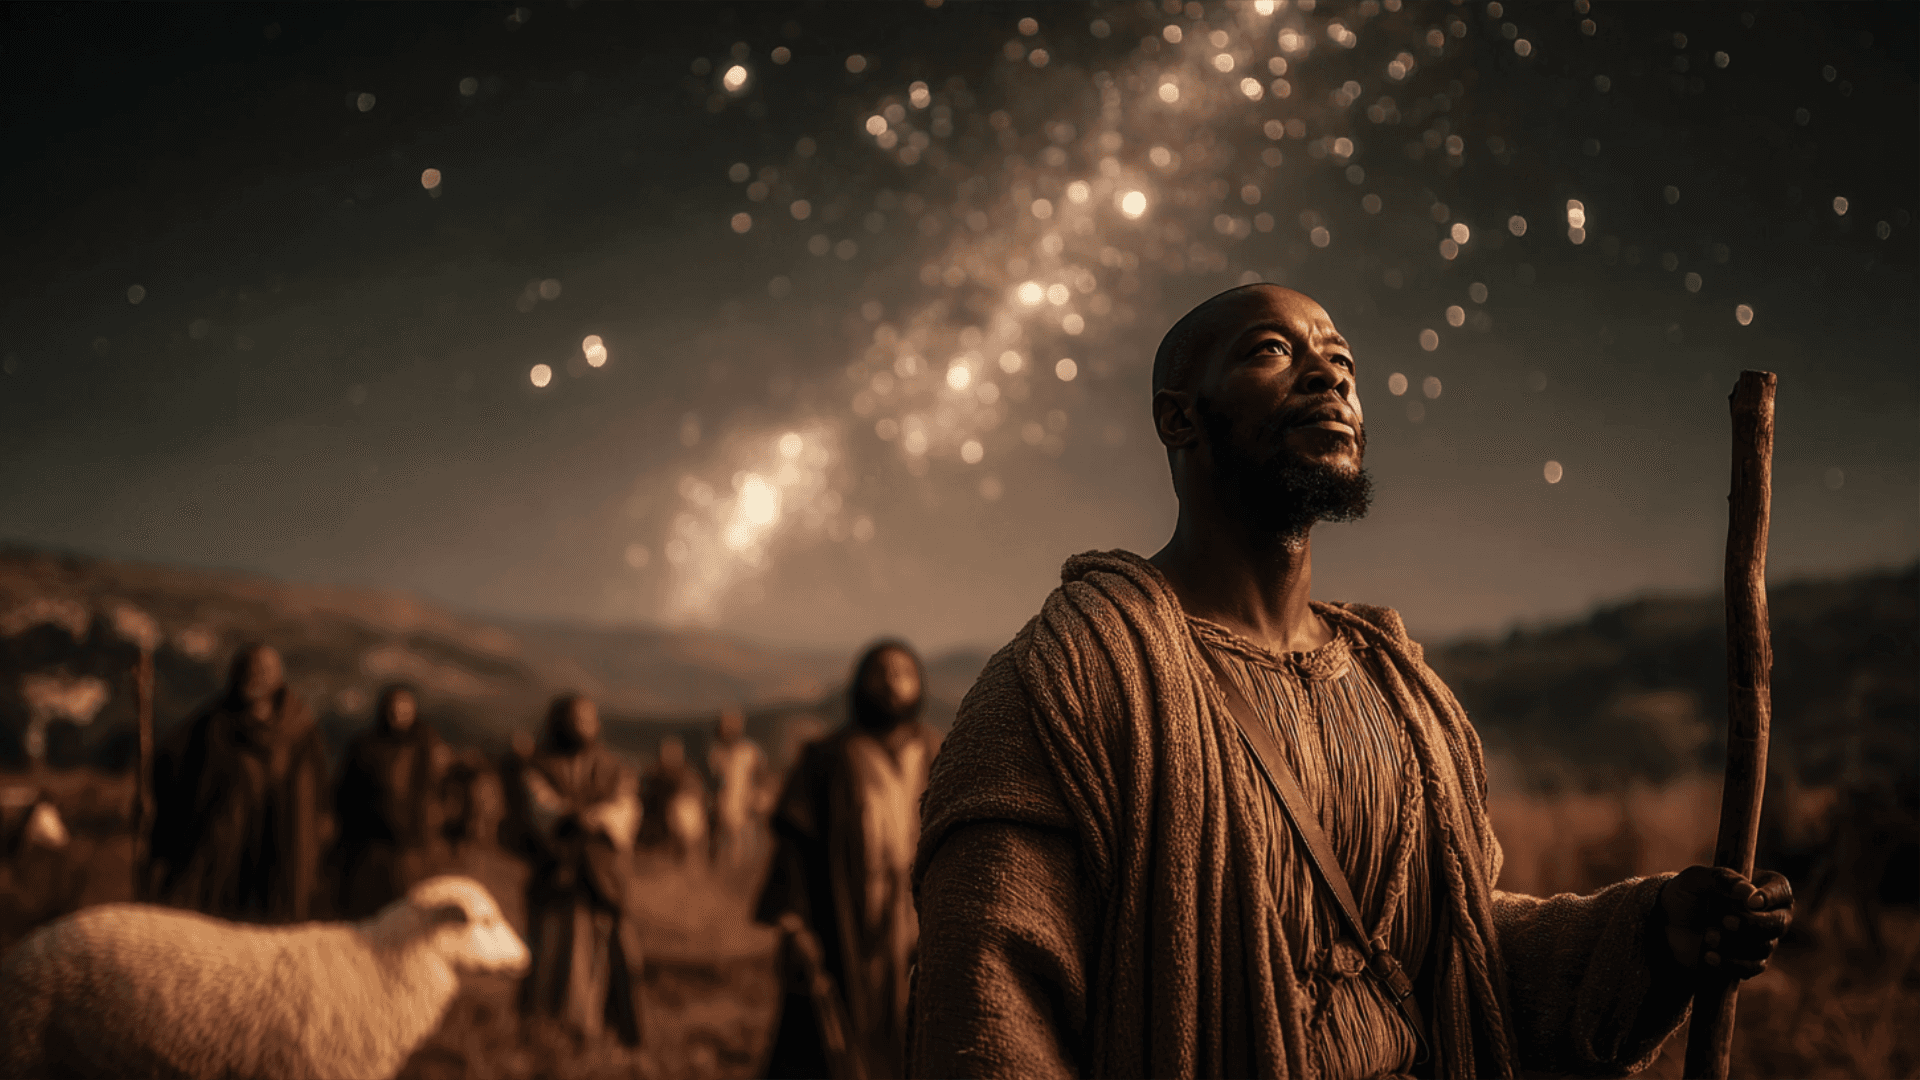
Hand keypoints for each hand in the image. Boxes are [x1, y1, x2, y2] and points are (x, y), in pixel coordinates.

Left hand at [1659, 865, 1792, 978]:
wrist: (1669, 924)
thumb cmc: (1687, 894)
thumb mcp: (1696, 879)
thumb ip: (1721, 879)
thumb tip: (1748, 892)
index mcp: (1763, 886)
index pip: (1780, 892)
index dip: (1769, 898)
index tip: (1750, 902)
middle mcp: (1770, 913)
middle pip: (1777, 924)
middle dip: (1750, 924)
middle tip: (1725, 921)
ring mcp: (1762, 939)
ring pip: (1764, 947)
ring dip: (1733, 943)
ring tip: (1708, 936)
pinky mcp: (1750, 961)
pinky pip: (1752, 968)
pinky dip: (1731, 963)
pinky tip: (1709, 956)